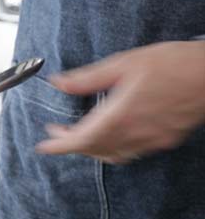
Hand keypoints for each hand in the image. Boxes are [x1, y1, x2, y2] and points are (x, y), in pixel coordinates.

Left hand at [36, 41, 204, 163]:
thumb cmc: (173, 63)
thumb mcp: (124, 63)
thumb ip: (88, 78)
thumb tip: (58, 83)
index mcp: (121, 115)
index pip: (81, 140)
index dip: (60, 145)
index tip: (44, 146)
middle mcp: (134, 133)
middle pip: (94, 150)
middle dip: (71, 144)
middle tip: (57, 133)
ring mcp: (151, 139)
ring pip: (112, 154)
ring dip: (91, 148)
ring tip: (79, 135)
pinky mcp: (165, 140)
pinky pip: (130, 152)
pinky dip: (112, 149)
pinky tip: (110, 136)